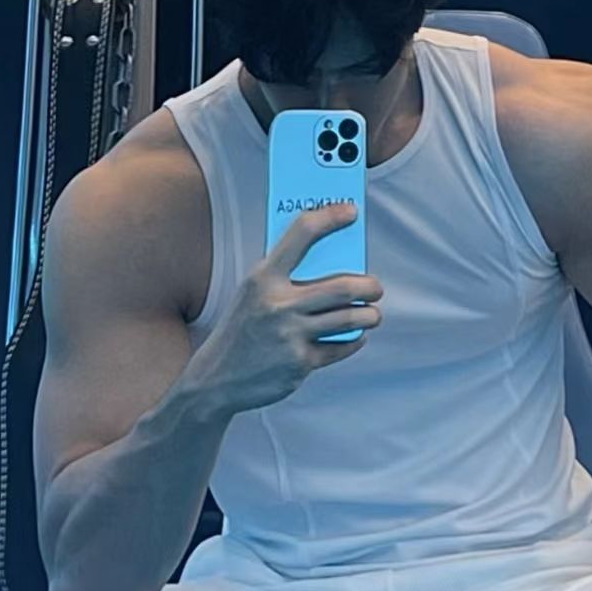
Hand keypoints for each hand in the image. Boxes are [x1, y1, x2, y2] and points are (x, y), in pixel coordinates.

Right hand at [203, 203, 382, 413]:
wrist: (216, 378)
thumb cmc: (243, 328)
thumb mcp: (252, 293)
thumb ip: (284, 276)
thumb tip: (334, 260)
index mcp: (263, 278)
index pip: (301, 234)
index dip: (329, 218)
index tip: (350, 211)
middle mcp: (278, 303)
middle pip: (342, 287)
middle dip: (369, 287)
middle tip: (375, 288)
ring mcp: (290, 334)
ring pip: (349, 318)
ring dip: (369, 315)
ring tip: (372, 314)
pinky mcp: (299, 362)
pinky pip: (340, 347)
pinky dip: (353, 340)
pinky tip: (355, 336)